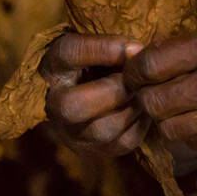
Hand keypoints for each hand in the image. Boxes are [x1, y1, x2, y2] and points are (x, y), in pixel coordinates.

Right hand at [38, 33, 146, 156]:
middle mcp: (54, 105)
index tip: (135, 46)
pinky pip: (124, 142)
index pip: (69, 54)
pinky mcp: (96, 151)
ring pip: (103, 129)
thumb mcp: (95, 46)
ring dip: (132, 108)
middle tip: (139, 79)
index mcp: (52, 67)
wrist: (90, 96)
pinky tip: (143, 108)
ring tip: (144, 92)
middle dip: (116, 90)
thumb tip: (139, 50)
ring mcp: (73, 134)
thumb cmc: (96, 64)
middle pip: (75, 105)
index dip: (103, 50)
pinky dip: (141, 124)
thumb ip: (112, 44)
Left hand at [122, 11, 196, 154]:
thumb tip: (164, 52)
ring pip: (170, 129)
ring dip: (166, 120)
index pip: (150, 64)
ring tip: (176, 109)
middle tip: (149, 92)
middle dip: (144, 97)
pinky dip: (193, 134)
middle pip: (153, 102)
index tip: (135, 69)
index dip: (133, 69)